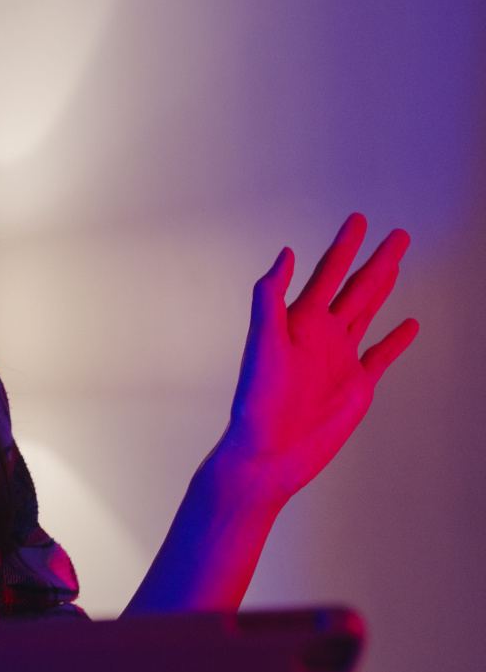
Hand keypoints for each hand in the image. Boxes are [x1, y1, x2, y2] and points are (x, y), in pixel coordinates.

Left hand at [209, 212, 419, 510]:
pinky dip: (397, 339)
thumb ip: (271, 297)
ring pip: (368, 313)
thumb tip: (286, 253)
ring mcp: (340, 359)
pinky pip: (381, 355)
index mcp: (300, 321)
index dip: (344, 246)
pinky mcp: (357, 385)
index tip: (360, 219)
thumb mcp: (264, 342)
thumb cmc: (260, 400)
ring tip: (398, 264)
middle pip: (356, 287)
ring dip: (384, 288)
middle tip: (398, 234)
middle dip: (377, 260)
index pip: (327, 273)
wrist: (271, 451)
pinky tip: (411, 324)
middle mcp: (322, 335)